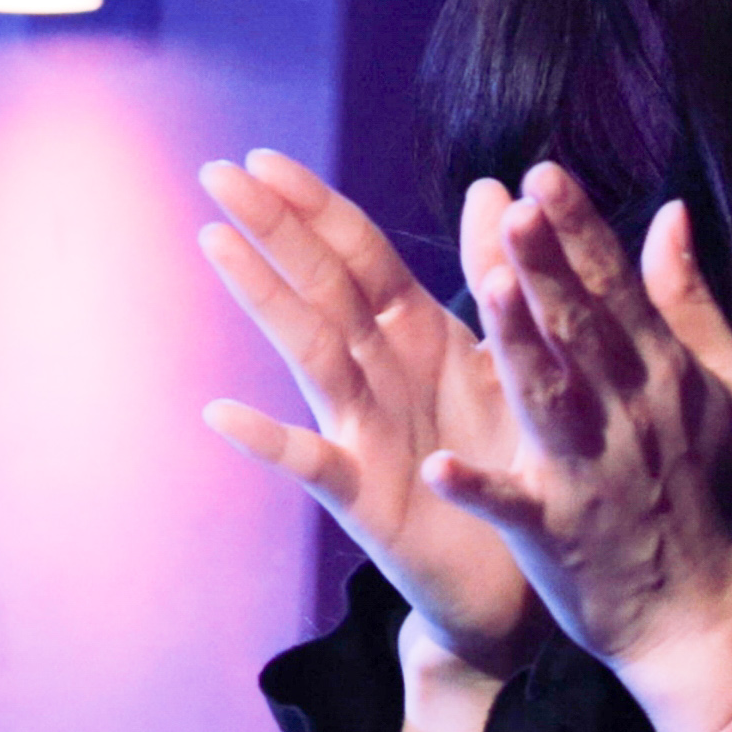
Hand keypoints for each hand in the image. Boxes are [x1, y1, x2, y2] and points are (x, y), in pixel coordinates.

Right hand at [197, 152, 546, 677]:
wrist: (516, 574)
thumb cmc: (505, 460)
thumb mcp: (508, 359)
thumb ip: (495, 275)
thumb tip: (492, 185)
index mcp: (416, 335)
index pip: (358, 255)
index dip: (315, 206)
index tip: (263, 157)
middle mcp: (378, 373)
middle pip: (320, 287)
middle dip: (273, 228)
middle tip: (215, 172)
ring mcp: (361, 431)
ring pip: (309, 352)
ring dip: (264, 298)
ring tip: (215, 243)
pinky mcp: (362, 494)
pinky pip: (311, 462)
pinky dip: (268, 440)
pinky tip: (221, 413)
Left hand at [437, 164, 731, 731]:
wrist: (691, 605)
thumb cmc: (699, 480)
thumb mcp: (723, 386)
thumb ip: (688, 299)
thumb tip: (669, 211)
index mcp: (660, 371)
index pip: (617, 288)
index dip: (582, 231)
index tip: (544, 174)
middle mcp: (626, 412)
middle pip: (581, 329)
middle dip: (550, 268)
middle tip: (517, 208)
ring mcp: (588, 474)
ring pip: (548, 399)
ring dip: (520, 345)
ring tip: (490, 287)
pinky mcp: (555, 533)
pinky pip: (513, 508)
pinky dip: (479, 488)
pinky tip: (439, 464)